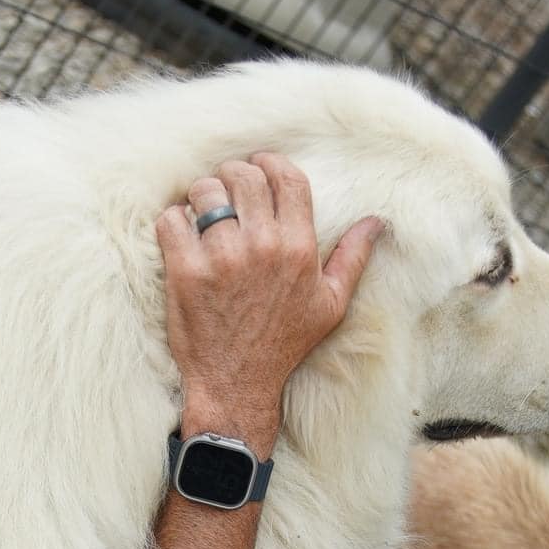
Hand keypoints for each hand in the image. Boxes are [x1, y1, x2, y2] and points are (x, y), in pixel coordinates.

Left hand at [155, 152, 381, 452]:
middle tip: (226, 190)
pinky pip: (172, 219)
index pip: (287, 178)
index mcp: (299, 249)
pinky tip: (181, 235)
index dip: (270, 163)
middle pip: (243, 176)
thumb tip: (376, 221)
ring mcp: (222, 258)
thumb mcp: (330, 305)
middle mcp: (263, 247)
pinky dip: (173, 220)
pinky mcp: (185, 271)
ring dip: (201, 197)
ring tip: (202, 213)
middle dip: (232, 175)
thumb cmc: (284, 344)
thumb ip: (353, 258)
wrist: (237, 384)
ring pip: (204, 192)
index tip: (259, 167)